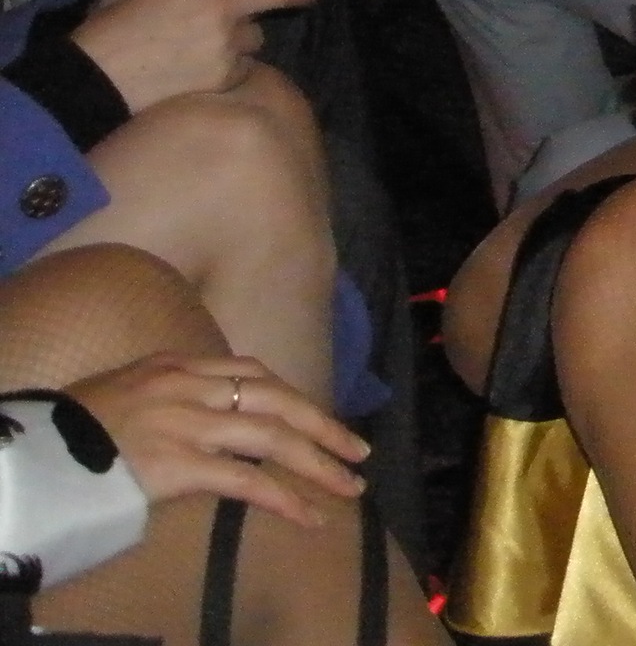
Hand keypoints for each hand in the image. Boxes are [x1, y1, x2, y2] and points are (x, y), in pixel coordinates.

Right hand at [69, 354, 366, 526]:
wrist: (29, 457)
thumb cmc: (71, 433)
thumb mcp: (125, 392)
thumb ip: (172, 395)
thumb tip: (215, 415)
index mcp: (175, 365)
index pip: (254, 372)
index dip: (295, 398)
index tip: (321, 419)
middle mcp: (186, 386)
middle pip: (277, 398)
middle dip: (324, 426)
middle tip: (358, 452)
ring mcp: (184, 423)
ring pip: (273, 438)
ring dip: (319, 464)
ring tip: (348, 488)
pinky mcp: (176, 465)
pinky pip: (247, 481)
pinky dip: (285, 498)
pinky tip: (308, 516)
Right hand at [73, 0, 329, 112]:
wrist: (92, 81)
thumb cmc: (115, 20)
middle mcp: (222, 5)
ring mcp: (227, 42)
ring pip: (258, 31)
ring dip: (243, 32)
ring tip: (203, 39)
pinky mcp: (226, 75)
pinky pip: (244, 63)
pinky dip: (230, 62)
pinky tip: (200, 64)